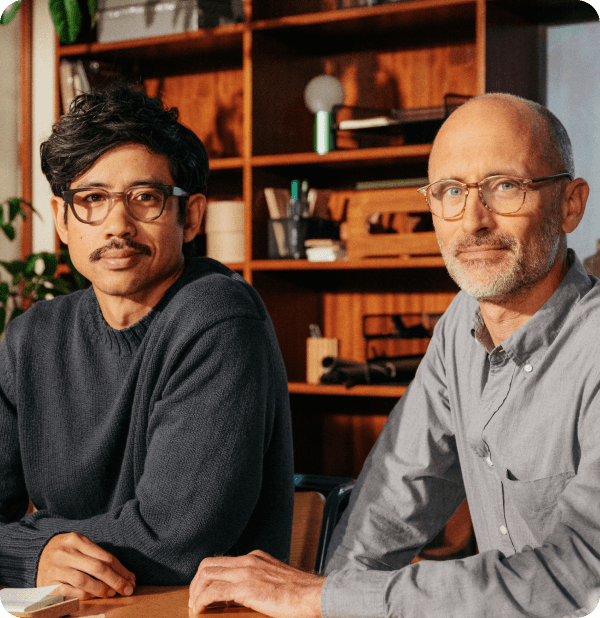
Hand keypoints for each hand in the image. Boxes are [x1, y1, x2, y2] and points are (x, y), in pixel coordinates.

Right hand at [36, 532, 135, 599]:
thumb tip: (124, 574)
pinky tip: (92, 597)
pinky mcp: (47, 583)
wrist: (35, 552)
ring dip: (101, 590)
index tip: (131, 579)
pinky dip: (83, 596)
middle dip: (116, 581)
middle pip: (97, 568)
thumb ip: (97, 555)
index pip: (105, 556)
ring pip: (84, 581)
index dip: (121, 570)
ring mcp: (56, 568)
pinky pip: (69, 592)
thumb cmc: (65, 549)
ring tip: (111, 594)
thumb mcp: (80, 544)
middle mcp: (66, 553)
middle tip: (127, 589)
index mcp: (77, 540)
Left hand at [189, 550, 324, 617]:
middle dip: (196, 583)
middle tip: (194, 601)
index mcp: (255, 558)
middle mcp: (248, 560)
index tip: (203, 593)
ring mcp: (246, 571)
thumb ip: (260, 583)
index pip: (222, 561)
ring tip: (195, 607)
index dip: (207, 577)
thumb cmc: (300, 594)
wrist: (314, 595)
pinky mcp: (246, 587)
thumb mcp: (276, 582)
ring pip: (207, 575)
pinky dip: (202, 600)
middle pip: (209, 564)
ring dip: (195, 592)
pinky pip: (213, 591)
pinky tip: (200, 610)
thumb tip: (245, 596)